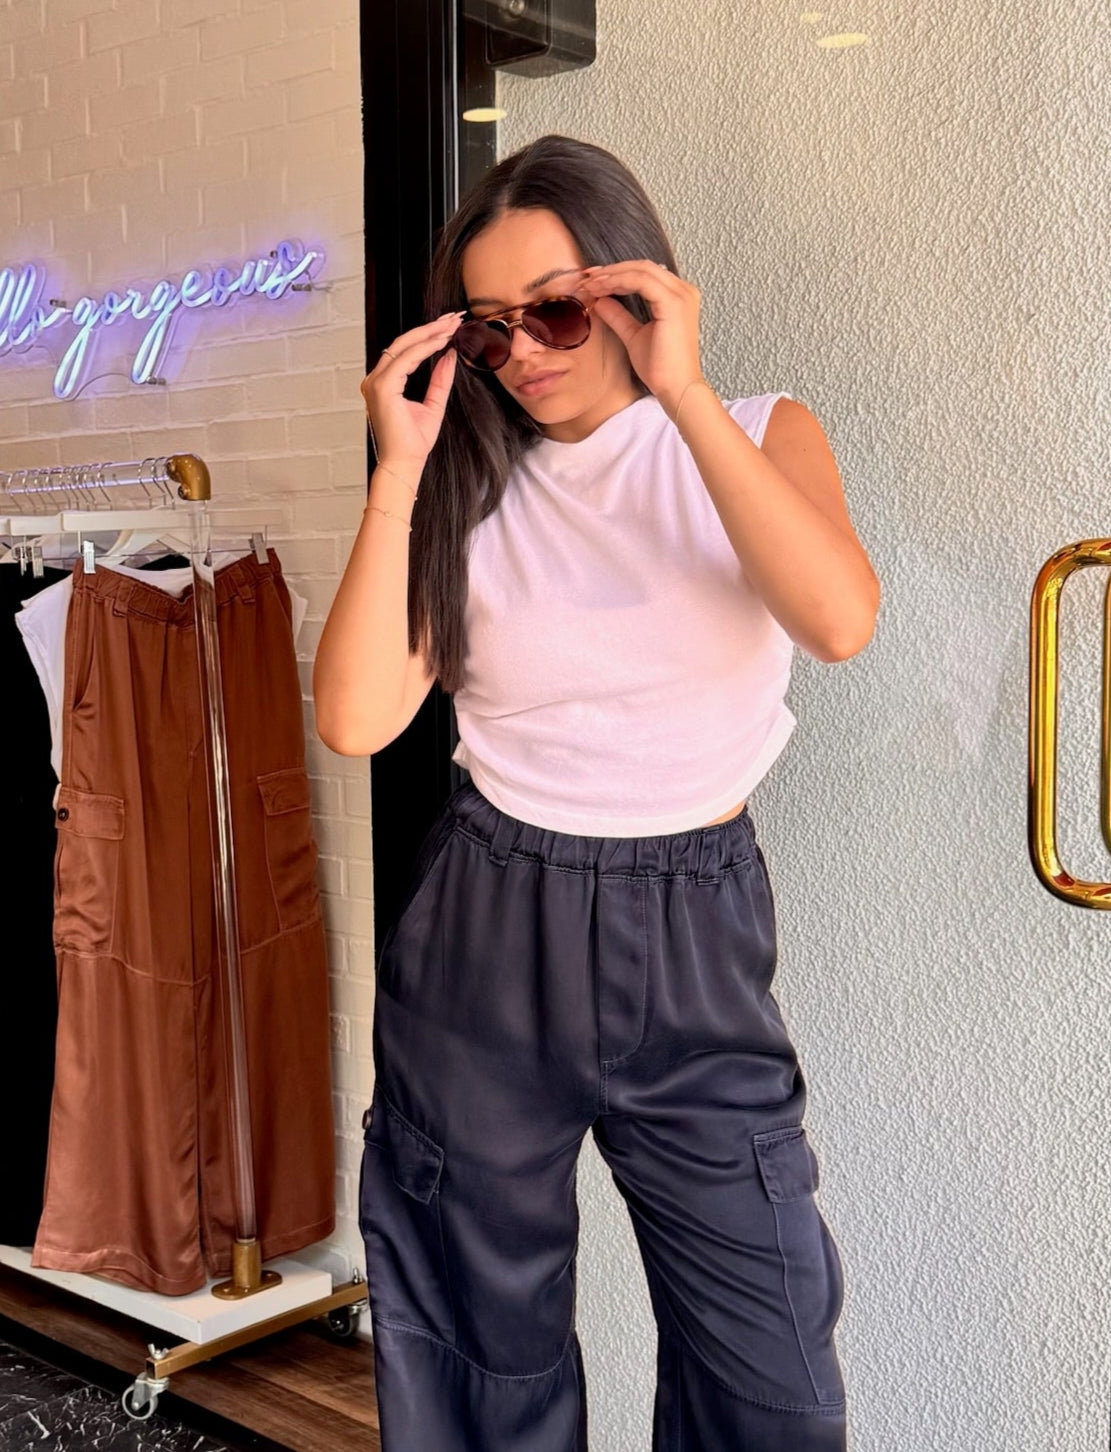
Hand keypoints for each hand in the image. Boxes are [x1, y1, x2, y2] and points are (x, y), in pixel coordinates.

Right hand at [361, 311, 464, 468]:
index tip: (450, 326)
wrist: (405, 463)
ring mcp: (375, 382)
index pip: (406, 351)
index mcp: (384, 383)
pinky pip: (405, 359)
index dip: (428, 335)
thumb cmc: (414, 442)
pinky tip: (442, 341)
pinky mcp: (382, 388)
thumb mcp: (433, 405)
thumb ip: (440, 379)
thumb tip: (449, 355)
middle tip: (454, 317)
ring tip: (452, 325)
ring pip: (403, 346)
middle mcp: (375, 379)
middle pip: (403, 343)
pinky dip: (425, 348)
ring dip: (430, 333)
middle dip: (431, 327)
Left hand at [578, 260, 703, 416]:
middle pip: (643, 267)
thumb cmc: (661, 368)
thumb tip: (600, 301)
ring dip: (612, 275)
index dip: (617, 273)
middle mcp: (683, 291)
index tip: (593, 280)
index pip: (645, 274)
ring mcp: (681, 295)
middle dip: (611, 270)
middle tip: (587, 277)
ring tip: (590, 284)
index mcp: (678, 297)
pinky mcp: (673, 303)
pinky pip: (641, 281)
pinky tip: (601, 289)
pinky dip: (618, 282)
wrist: (675, 388)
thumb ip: (619, 316)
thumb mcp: (634, 336)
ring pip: (641, 270)